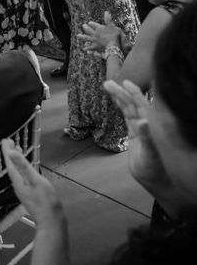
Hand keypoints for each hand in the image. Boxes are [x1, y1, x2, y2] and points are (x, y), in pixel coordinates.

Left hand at [1, 139, 63, 225]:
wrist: (51, 221)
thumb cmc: (46, 202)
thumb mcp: (35, 180)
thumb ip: (23, 166)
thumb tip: (11, 154)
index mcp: (18, 180)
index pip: (10, 162)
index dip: (7, 150)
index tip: (5, 140)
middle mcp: (18, 185)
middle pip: (12, 166)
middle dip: (10, 153)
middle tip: (9, 142)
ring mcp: (23, 190)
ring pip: (16, 171)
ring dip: (15, 160)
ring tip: (16, 150)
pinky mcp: (28, 193)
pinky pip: (22, 176)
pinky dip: (21, 168)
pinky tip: (25, 168)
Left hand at [79, 12, 122, 53]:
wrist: (114, 45)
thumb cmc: (115, 35)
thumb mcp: (113, 26)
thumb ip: (108, 19)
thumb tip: (106, 12)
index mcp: (99, 28)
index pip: (93, 24)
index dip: (91, 23)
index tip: (89, 23)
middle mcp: (95, 34)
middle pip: (88, 30)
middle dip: (85, 27)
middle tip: (83, 25)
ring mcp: (94, 40)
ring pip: (86, 38)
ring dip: (82, 36)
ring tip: (78, 36)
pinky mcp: (96, 47)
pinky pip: (90, 47)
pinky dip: (87, 48)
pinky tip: (84, 48)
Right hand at [103, 80, 172, 196]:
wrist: (157, 182)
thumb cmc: (157, 169)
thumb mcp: (151, 155)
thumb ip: (148, 138)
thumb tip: (142, 122)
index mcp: (152, 126)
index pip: (142, 105)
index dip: (134, 93)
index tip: (125, 83)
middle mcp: (146, 125)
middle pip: (132, 104)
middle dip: (121, 93)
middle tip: (107, 83)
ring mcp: (140, 129)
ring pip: (128, 109)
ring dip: (119, 97)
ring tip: (107, 86)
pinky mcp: (134, 135)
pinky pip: (126, 117)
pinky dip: (121, 107)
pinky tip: (116, 100)